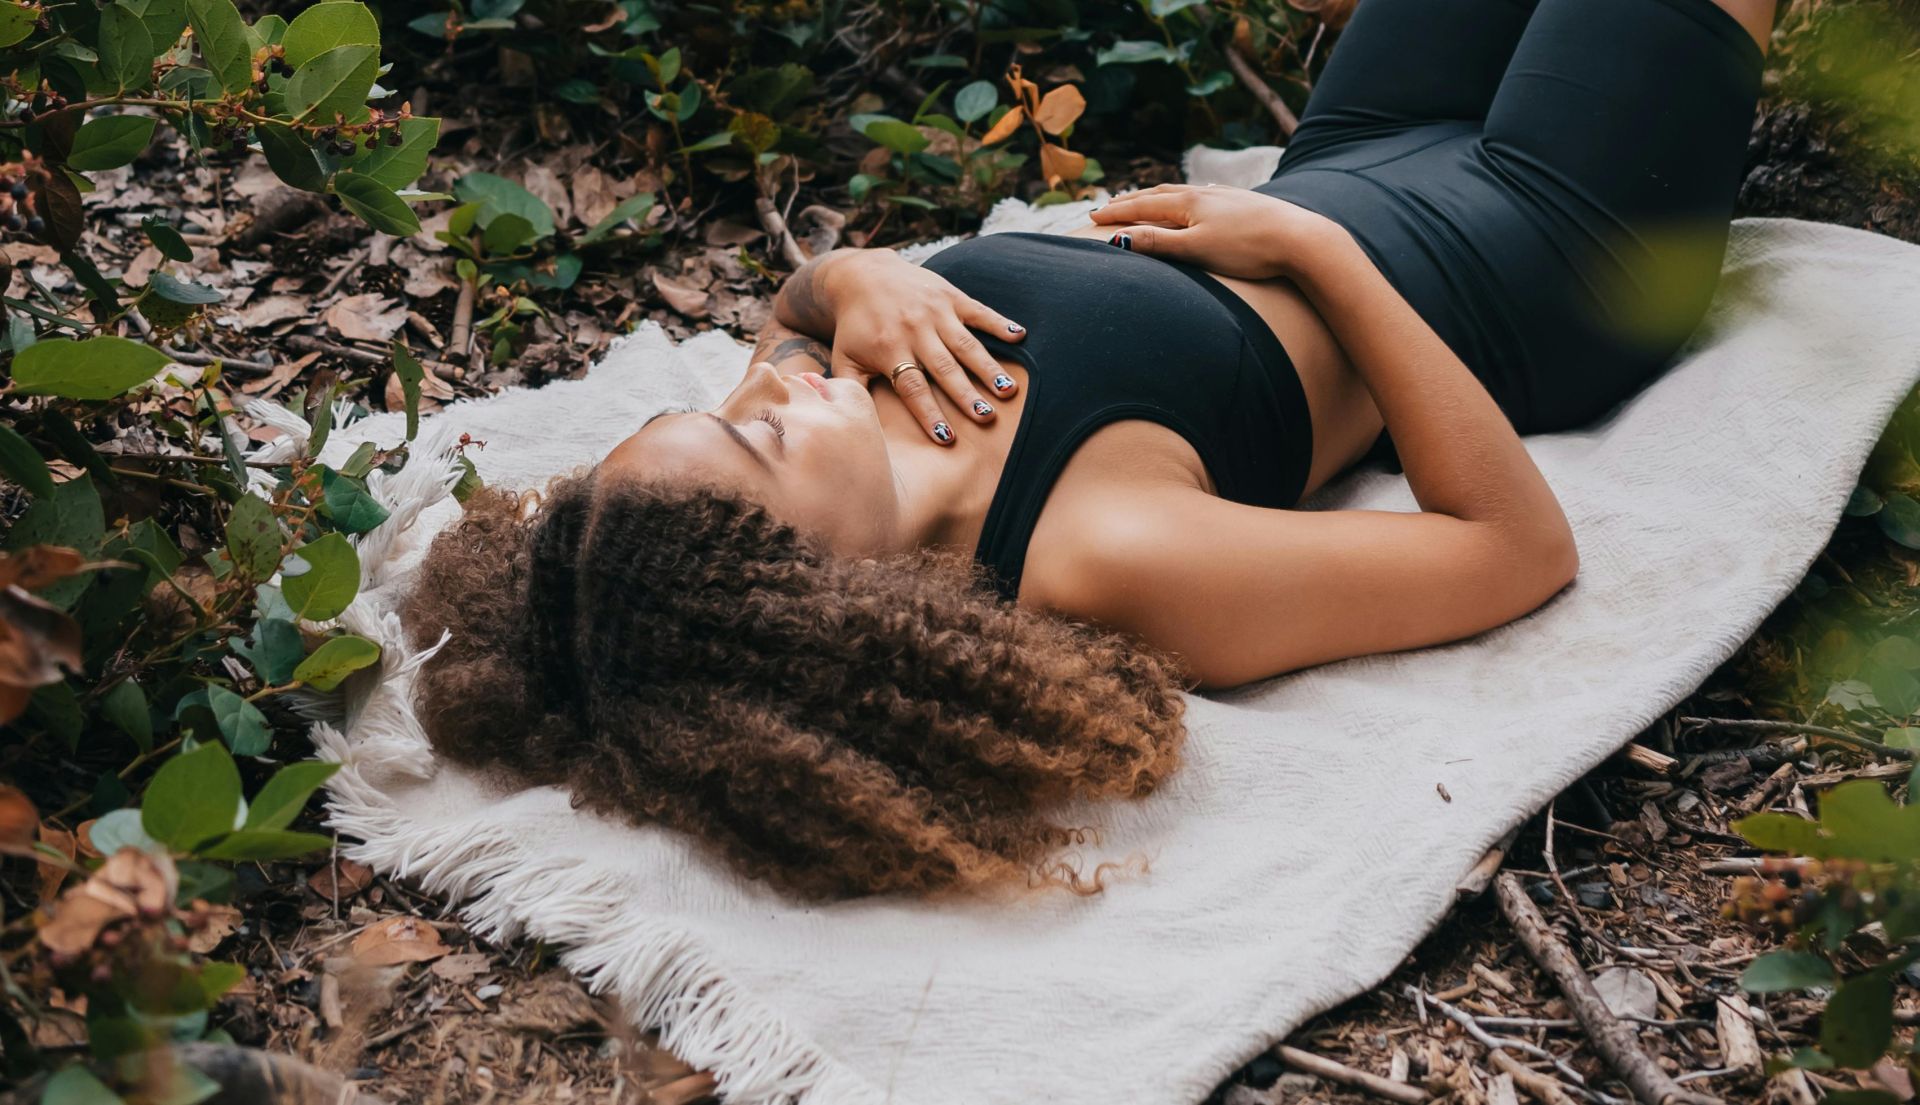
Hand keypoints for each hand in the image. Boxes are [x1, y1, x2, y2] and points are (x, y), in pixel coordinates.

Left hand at [818, 249, 1026, 444]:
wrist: (862, 275)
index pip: (912, 387)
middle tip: (986, 418)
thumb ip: (851, 390)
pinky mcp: (950, 295)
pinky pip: (978, 310)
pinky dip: (999, 323)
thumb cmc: (855, 326)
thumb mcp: (845, 357)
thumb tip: (854, 423)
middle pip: (944, 368)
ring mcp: (935, 311)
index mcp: (889, 349)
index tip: (947, 438)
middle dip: (965, 394)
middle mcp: (914, 330)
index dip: (929, 413)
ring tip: (1008, 390)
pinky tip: (1020, 336)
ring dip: (988, 367)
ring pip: (965, 344)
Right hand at [1088, 184, 1337, 281]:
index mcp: (1188, 203)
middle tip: (1109, 206)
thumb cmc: (1248, 249)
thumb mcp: (1196, 249)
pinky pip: (1204, 197)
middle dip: (1132, 201)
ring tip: (1146, 201)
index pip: (1141, 206)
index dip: (1115, 212)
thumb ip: (1158, 243)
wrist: (1301, 240)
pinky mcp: (1244, 204)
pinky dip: (1186, 199)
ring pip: (1183, 194)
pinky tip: (1196, 200)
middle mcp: (1204, 194)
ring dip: (1158, 198)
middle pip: (1159, 194)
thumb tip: (1119, 238)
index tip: (1091, 216)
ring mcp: (1226, 197)